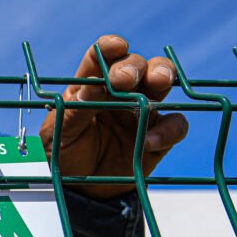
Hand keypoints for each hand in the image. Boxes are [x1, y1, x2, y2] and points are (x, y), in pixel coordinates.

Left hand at [40, 34, 188, 198]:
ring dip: (162, 76)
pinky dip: (168, 130)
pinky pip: (175, 125)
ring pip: (162, 82)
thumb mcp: (61, 133)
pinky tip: (149, 142)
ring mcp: (142, 112)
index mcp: (91, 86)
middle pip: (135, 65)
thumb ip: (76, 110)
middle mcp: (120, 93)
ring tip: (156, 84)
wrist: (80, 191)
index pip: (101, 58)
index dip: (110, 47)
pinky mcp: (159, 137)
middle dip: (133, 66)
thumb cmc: (65, 155)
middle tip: (124, 79)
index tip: (115, 46)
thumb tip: (92, 87)